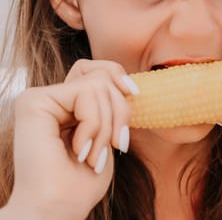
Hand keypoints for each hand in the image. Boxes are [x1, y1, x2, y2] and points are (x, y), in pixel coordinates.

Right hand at [5, 60, 134, 219]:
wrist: (58, 208)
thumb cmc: (82, 181)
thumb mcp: (107, 135)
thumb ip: (110, 106)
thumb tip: (131, 84)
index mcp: (66, 105)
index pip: (98, 70)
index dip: (119, 76)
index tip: (135, 95)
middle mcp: (51, 98)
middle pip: (103, 75)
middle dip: (120, 111)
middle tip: (113, 145)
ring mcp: (40, 98)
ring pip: (98, 84)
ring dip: (106, 126)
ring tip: (93, 154)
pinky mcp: (33, 101)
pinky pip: (85, 92)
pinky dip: (93, 124)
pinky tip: (79, 149)